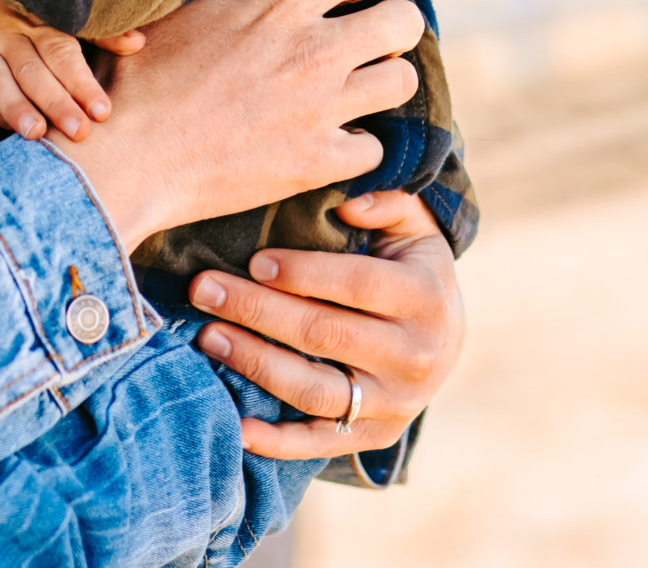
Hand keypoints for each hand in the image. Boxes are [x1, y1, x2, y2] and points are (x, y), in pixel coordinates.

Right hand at [0, 0, 146, 141]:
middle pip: (32, 71)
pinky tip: (14, 131)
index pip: (61, 52)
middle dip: (56, 103)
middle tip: (79, 131)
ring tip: (36, 134)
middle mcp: (8, 31)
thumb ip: (98, 29)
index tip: (102, 111)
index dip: (81, 83)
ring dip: (17, 109)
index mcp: (38, 15)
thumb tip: (137, 43)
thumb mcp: (63, 6)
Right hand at [42, 0, 422, 252]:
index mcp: (277, 3)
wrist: (129, 155)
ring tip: (351, 91)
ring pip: (403, 82)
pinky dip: (353, 147)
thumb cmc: (139, 79)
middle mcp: (312, 50)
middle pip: (404, 20)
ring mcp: (321, 108)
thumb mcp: (184, 11)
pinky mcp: (317, 162)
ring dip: (380, 84)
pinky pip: (374, 149)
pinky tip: (325, 142)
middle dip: (389, 28)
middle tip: (360, 44)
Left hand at [190, 191, 464, 458]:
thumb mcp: (413, 227)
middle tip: (204, 289)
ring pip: (316, 391)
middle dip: (258, 311)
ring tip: (207, 336)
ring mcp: (394, 405)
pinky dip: (276, 442)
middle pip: (325, 335)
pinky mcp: (371, 437)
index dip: (304, 273)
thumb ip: (387, 202)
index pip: (357, 285)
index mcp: (425, 299)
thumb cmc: (411, 268)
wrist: (444, 338)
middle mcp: (415, 359)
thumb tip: (347, 203)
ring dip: (256, 364)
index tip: (254, 260)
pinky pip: (318, 444)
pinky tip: (236, 424)